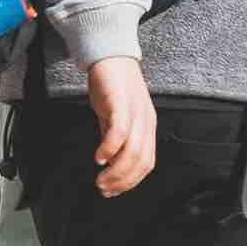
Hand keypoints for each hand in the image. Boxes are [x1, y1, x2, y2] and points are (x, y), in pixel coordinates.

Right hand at [90, 56, 158, 195]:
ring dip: (116, 171)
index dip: (131, 182)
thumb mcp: (116, 117)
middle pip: (141, 161)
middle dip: (122, 181)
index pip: (146, 163)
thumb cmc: (113, 86)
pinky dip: (110, 149)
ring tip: (100, 180)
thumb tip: (109, 162)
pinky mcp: (120, 103)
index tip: (113, 191)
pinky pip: (119, 131)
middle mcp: (145, 121)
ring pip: (132, 151)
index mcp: (147, 126)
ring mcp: (135, 112)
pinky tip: (99, 158)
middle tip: (104, 189)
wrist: (109, 54)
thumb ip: (115, 138)